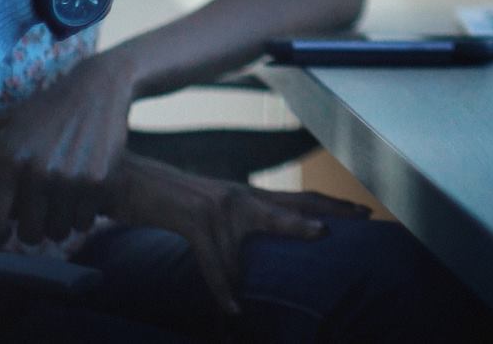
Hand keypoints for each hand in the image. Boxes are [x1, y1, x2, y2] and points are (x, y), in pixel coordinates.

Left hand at [0, 53, 137, 247]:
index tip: (5, 234)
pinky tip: (80, 198)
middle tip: (40, 220)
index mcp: (9, 160)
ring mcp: (69, 179)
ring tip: (61, 208)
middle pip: (30, 234)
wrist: (97, 88)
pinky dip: (83, 216)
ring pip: (59, 231)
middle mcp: (37, 172)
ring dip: (59, 224)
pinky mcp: (99, 182)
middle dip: (34, 231)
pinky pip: (85, 221)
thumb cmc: (50, 109)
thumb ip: (2, 165)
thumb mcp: (15, 129)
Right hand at [108, 154, 371, 315]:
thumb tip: (250, 264)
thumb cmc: (171, 204)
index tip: (363, 212)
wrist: (130, 181)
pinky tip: (232, 310)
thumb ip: (236, 235)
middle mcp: (240, 197)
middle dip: (329, 212)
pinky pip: (214, 262)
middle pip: (294, 204)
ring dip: (282, 240)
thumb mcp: (211, 218)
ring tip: (314, 242)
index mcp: (246, 197)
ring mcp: (220, 206)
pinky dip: (223, 288)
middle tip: (362, 217)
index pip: (298, 200)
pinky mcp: (195, 218)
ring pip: (259, 230)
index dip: (330, 206)